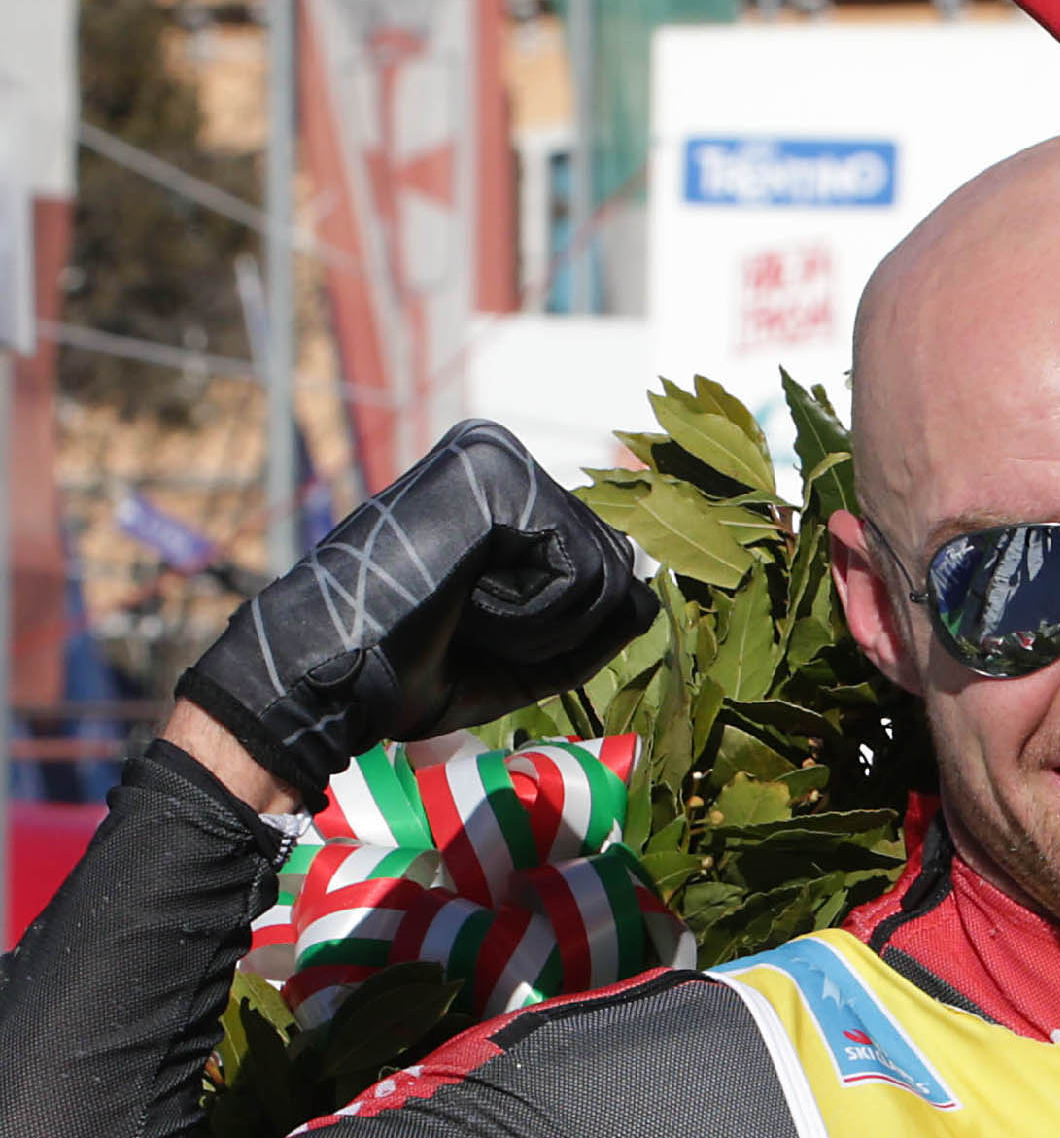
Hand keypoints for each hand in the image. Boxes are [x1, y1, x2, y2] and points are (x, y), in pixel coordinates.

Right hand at [176, 421, 655, 794]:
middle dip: (560, 629)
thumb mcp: (528, 653)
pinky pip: (581, 571)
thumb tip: (652, 593)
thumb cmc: (411, 668)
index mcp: (502, 493)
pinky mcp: (497, 475)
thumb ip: (597, 622)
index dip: (563, 630)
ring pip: (607, 571)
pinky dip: (534, 616)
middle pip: (614, 565)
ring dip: (543, 627)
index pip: (603, 563)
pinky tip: (465, 601)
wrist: (329, 679)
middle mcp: (502, 458)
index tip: (477, 632)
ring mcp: (499, 458)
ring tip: (463, 612)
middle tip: (468, 627)